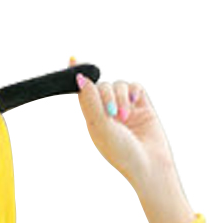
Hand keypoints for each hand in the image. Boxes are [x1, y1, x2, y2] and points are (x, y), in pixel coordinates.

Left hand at [72, 57, 179, 192]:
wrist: (149, 164)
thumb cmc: (122, 152)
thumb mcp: (101, 127)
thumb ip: (90, 102)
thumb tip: (80, 79)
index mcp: (93, 120)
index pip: (83, 93)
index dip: (79, 76)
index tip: (72, 58)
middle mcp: (108, 112)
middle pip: (101, 86)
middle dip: (106, 96)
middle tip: (112, 115)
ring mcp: (125, 107)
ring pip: (118, 84)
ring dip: (120, 98)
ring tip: (125, 118)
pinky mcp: (142, 105)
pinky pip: (135, 86)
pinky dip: (133, 92)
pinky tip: (135, 105)